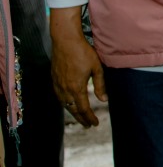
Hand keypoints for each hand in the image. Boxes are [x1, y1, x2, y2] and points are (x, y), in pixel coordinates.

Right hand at [49, 7, 106, 127]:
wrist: (65, 40)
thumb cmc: (83, 52)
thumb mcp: (97, 68)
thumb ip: (100, 85)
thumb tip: (104, 100)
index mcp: (76, 88)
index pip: (83, 108)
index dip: (89, 118)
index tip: (95, 124)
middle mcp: (65, 89)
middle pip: (73, 109)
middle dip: (81, 118)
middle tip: (88, 125)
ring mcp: (57, 84)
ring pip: (64, 104)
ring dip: (72, 112)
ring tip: (80, 117)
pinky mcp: (54, 78)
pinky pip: (59, 96)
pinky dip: (65, 103)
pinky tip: (68, 103)